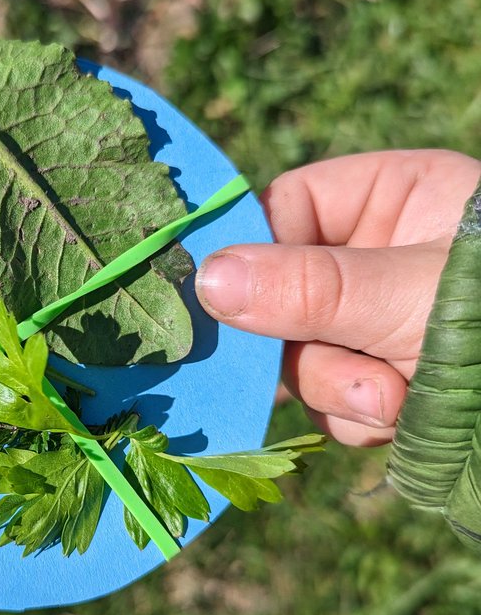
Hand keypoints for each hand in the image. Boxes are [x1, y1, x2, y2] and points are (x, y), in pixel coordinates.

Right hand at [194, 150, 480, 446]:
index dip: (251, 253)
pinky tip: (398, 417)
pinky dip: (358, 415)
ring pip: (302, 354)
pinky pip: (332, 397)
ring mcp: (381, 321)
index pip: (286, 209)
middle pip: (283, 292)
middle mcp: (381, 255)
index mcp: (396, 197)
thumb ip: (310, 287)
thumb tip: (203, 277)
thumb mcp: (411, 295)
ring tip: (393, 400)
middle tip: (342, 368)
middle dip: (309, 342)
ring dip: (337, 387)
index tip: (217, 294)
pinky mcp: (387, 378)